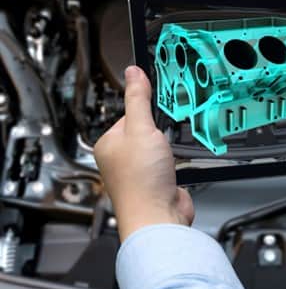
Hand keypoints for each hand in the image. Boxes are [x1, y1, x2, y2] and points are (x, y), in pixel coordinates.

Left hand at [94, 66, 193, 240]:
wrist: (158, 216)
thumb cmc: (141, 180)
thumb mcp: (141, 128)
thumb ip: (138, 99)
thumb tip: (133, 72)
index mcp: (108, 143)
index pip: (128, 114)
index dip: (145, 112)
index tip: (156, 112)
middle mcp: (120, 158)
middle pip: (145, 130)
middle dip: (159, 133)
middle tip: (162, 139)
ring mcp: (138, 171)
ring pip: (158, 148)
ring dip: (167, 150)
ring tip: (166, 158)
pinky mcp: (155, 182)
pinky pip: (167, 163)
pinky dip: (174, 163)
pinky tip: (173, 168)